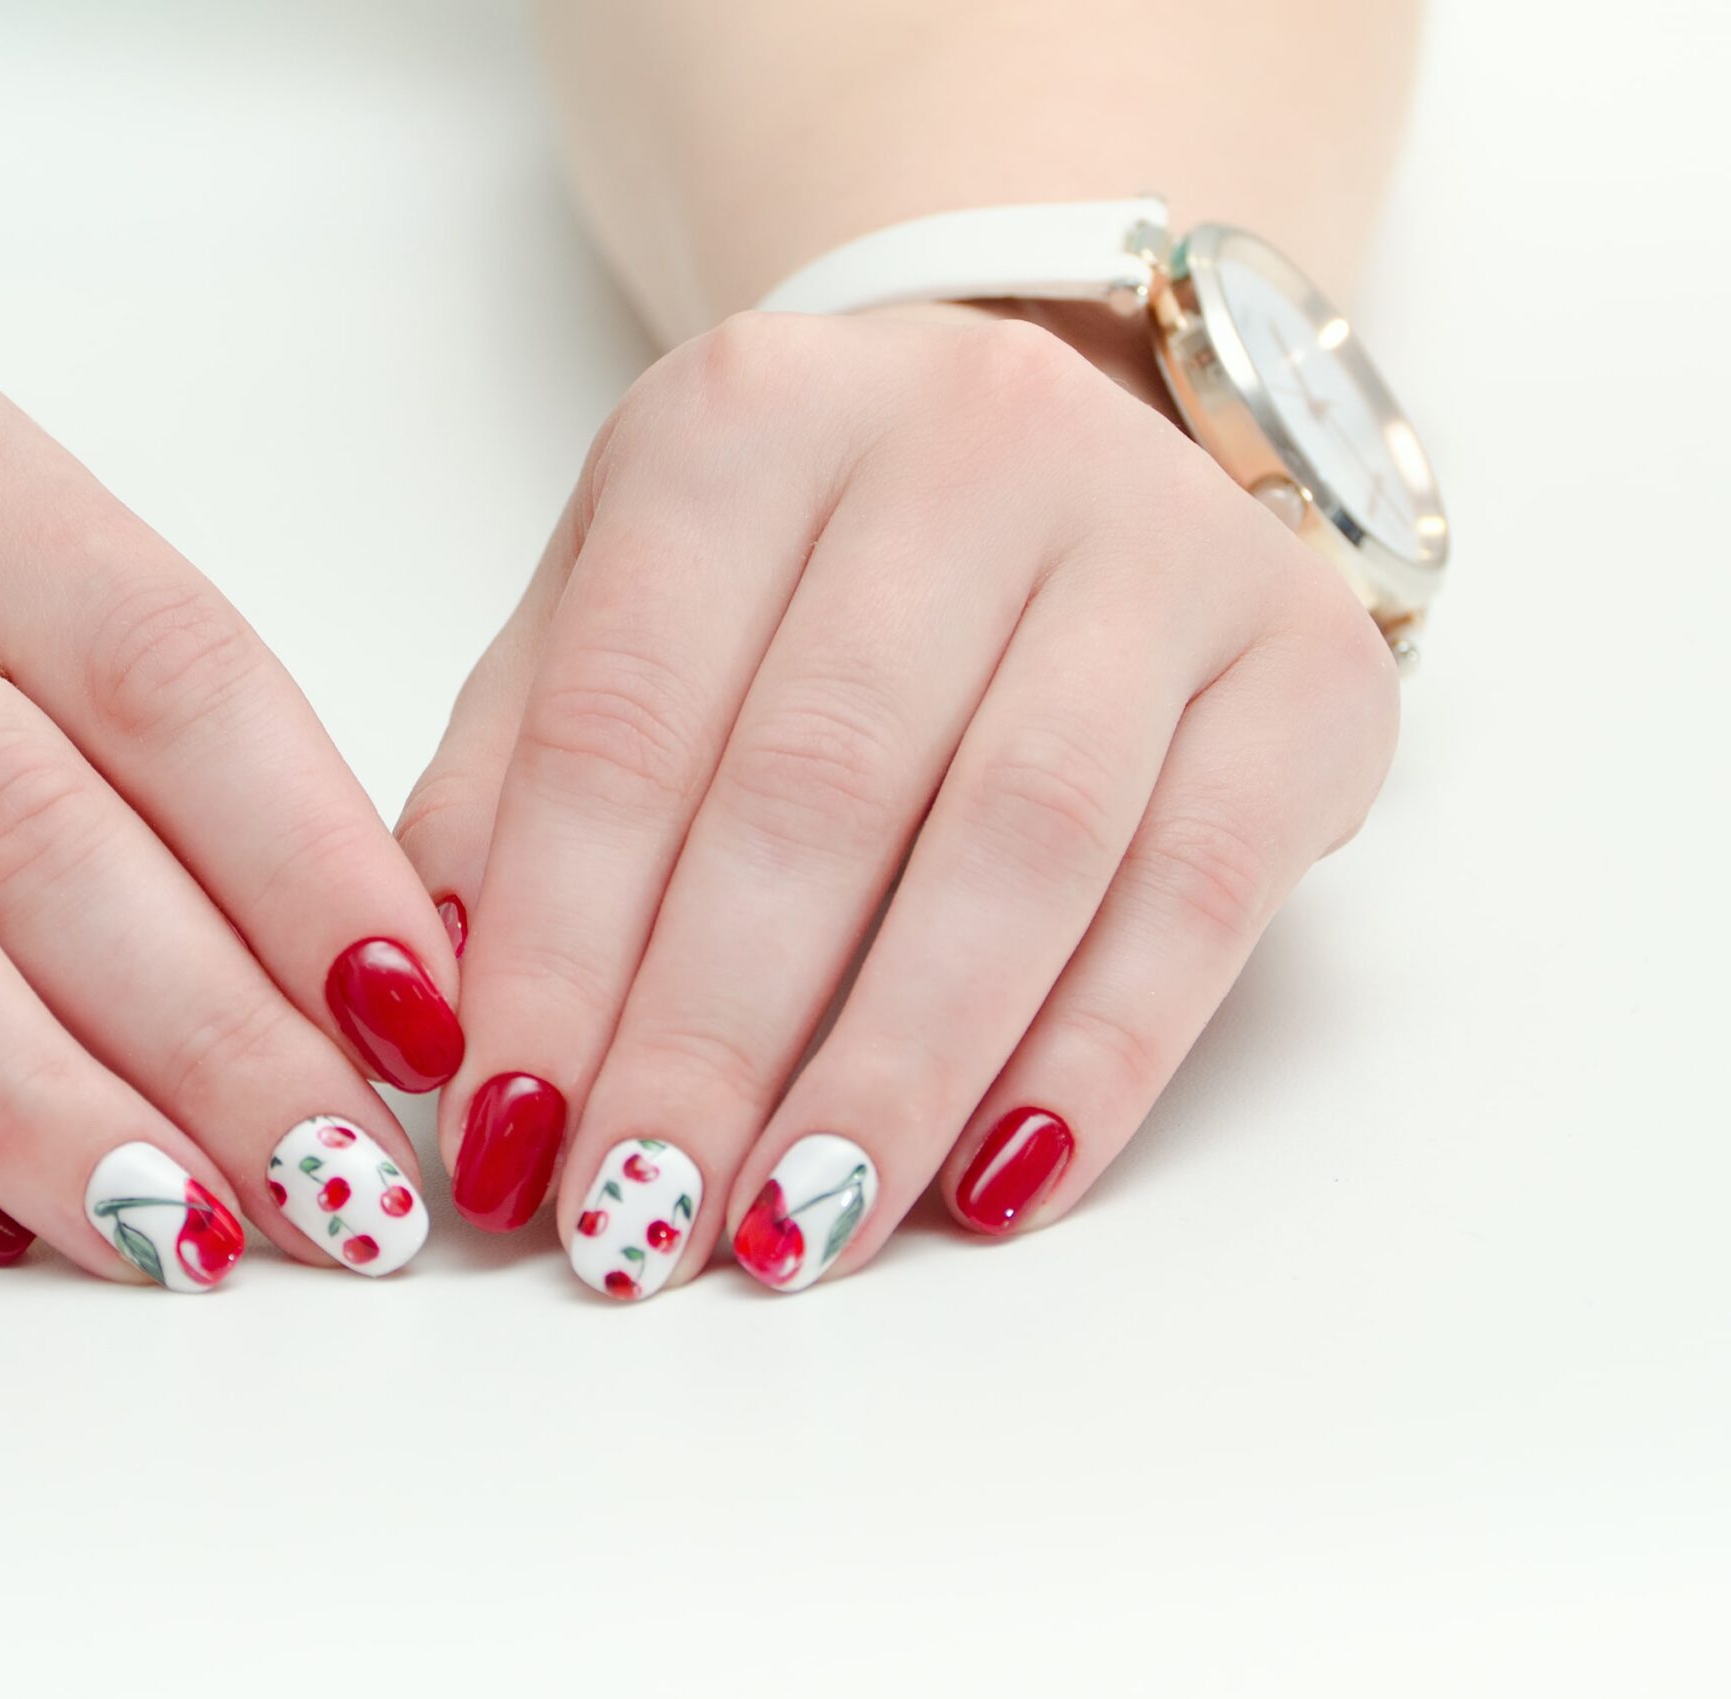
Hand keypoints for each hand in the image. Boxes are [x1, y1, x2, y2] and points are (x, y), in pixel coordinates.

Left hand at [399, 306, 1398, 1295]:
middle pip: (817, 787)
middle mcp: (964, 440)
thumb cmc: (806, 567)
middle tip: (638, 1223)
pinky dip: (1095, 1056)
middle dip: (711, 1038)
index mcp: (750, 422)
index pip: (623, 720)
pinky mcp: (1306, 661)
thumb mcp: (619, 605)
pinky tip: (996, 1185)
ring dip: (891, 1069)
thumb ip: (515, 776)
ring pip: (1017, 841)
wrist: (1071, 429)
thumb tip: (436, 1006)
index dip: (559, 951)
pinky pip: (1197, 889)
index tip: (505, 1138)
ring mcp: (1160, 538)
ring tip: (795, 1234)